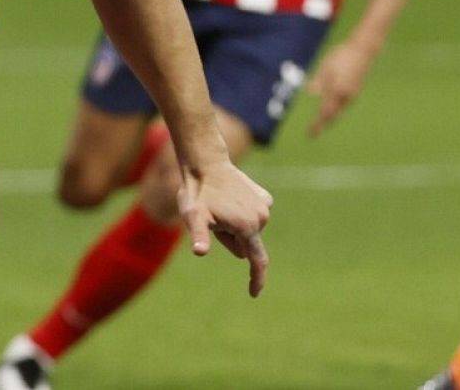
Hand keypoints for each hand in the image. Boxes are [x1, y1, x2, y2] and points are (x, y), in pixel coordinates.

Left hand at [177, 162, 272, 296]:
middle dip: (232, 240)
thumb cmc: (198, 193)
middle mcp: (262, 217)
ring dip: (236, 227)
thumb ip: (199, 235)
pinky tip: (230, 202)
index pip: (257, 261)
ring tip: (220, 209)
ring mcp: (265, 206)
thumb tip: (200, 252)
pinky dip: (243, 215)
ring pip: (250, 230)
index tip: (254, 294)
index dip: (257, 279)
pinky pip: (254, 216)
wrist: (206, 164)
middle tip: (213, 222)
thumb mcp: (194, 217)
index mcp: (248, 227)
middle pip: (247, 244)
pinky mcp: (264, 197)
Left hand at [305, 41, 371, 137]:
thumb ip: (319, 80)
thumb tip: (311, 92)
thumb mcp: (327, 65)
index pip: (324, 112)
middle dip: (323, 124)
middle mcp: (346, 96)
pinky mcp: (356, 91)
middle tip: (313, 134)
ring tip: (320, 125)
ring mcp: (352, 94)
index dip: (317, 124)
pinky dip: (336, 110)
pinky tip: (332, 111)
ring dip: (330, 118)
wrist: (364, 51)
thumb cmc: (342, 55)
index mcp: (337, 90)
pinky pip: (344, 105)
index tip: (310, 134)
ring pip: (340, 111)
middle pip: (333, 115)